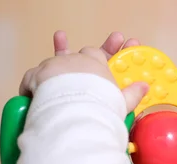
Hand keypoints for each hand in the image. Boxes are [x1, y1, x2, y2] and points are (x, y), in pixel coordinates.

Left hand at [19, 31, 147, 112]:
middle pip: (82, 52)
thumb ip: (132, 93)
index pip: (101, 55)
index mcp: (95, 63)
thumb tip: (144, 87)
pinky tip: (32, 87)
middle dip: (91, 46)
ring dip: (60, 48)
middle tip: (105, 38)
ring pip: (57, 59)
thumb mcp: (121, 102)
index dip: (110, 52)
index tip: (121, 43)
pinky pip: (34, 75)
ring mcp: (53, 66)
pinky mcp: (35, 77)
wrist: (74, 113)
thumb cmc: (101, 107)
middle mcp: (74, 60)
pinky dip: (34, 80)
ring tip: (61, 36)